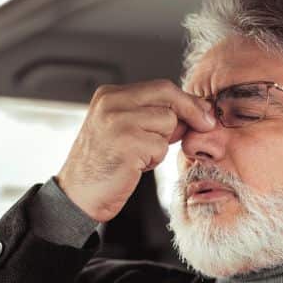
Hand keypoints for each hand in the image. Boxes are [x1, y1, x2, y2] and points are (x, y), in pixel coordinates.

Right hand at [56, 80, 215, 222]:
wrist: (77, 196)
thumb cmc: (102, 166)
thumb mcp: (124, 131)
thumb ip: (152, 117)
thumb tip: (194, 112)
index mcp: (109, 95)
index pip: (159, 87)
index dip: (186, 100)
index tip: (203, 112)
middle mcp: (111, 103)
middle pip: (167, 96)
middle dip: (191, 111)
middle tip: (205, 125)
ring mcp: (118, 121)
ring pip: (167, 122)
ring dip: (161, 143)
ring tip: (139, 156)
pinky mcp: (126, 143)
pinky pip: (160, 147)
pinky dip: (154, 160)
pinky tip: (134, 166)